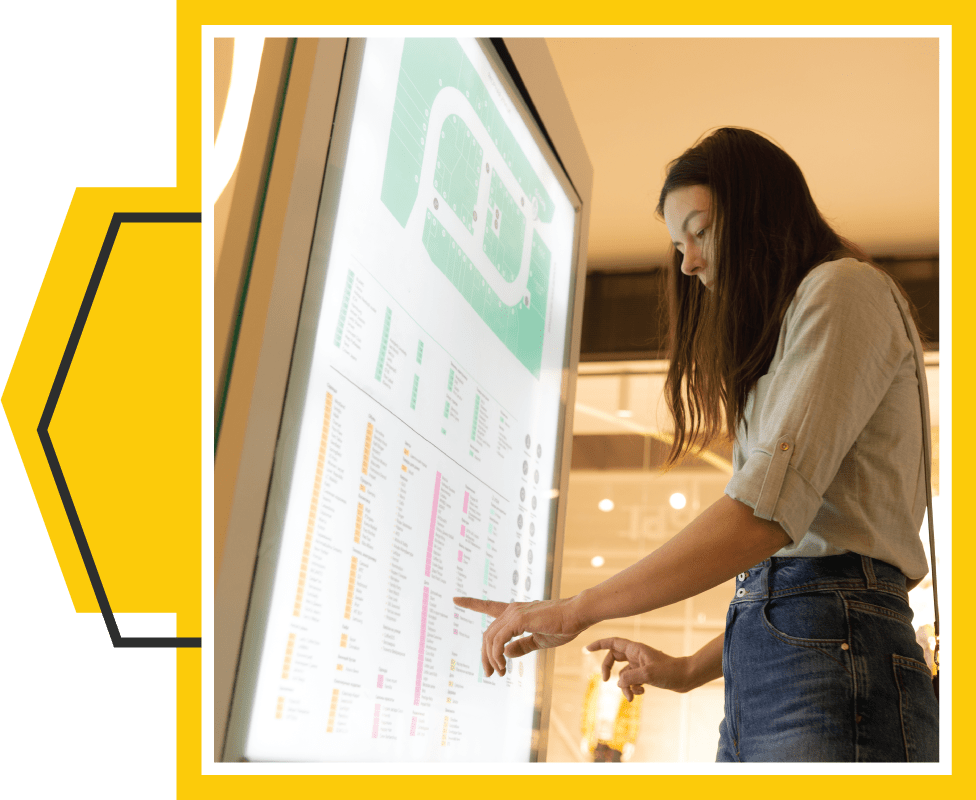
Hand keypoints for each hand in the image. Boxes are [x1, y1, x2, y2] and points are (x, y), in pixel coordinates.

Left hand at [453, 596, 586, 676]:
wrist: (577, 615)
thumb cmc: (562, 626)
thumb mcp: (539, 640)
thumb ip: (521, 646)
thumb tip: (505, 654)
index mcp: (515, 613)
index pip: (488, 606)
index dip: (472, 603)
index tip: (456, 599)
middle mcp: (511, 610)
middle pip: (487, 634)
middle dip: (484, 655)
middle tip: (490, 674)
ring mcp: (514, 613)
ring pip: (490, 638)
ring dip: (490, 658)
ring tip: (498, 673)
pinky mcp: (519, 619)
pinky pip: (499, 640)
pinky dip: (497, 654)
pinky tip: (503, 665)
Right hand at [586, 637, 691, 699]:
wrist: (686, 677)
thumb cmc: (670, 672)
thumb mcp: (648, 675)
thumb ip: (630, 677)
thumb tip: (617, 683)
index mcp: (635, 649)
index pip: (612, 642)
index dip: (598, 644)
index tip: (587, 649)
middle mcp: (636, 654)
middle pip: (613, 658)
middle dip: (608, 669)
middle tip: (604, 680)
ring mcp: (640, 664)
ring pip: (623, 674)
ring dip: (624, 686)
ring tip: (631, 697)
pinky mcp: (645, 674)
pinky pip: (632, 680)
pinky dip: (633, 688)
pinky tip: (641, 693)